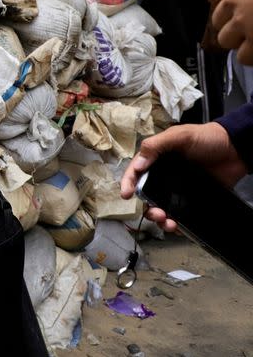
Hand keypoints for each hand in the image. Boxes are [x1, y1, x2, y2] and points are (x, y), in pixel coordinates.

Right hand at [120, 123, 245, 231]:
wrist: (236, 149)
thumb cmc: (206, 138)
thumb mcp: (179, 136)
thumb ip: (156, 146)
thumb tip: (138, 165)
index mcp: (156, 159)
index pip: (136, 172)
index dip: (128, 183)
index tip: (126, 195)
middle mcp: (163, 176)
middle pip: (147, 196)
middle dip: (148, 208)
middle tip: (156, 214)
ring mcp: (178, 189)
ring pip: (162, 207)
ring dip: (161, 219)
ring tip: (167, 222)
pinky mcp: (192, 199)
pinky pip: (181, 214)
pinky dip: (177, 223)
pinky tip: (178, 226)